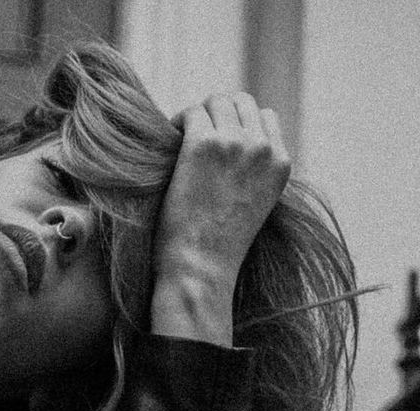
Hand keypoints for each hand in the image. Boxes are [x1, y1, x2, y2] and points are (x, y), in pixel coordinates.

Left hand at [151, 94, 290, 345]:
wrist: (201, 268)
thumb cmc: (218, 250)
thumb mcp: (252, 207)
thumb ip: (253, 175)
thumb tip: (230, 154)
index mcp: (281, 164)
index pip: (265, 118)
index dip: (238, 125)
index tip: (217, 144)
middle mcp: (263, 149)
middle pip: (242, 102)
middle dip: (217, 114)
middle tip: (194, 138)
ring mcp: (235, 143)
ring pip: (217, 101)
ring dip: (198, 116)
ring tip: (181, 141)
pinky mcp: (205, 144)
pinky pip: (192, 113)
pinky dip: (179, 123)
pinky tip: (170, 144)